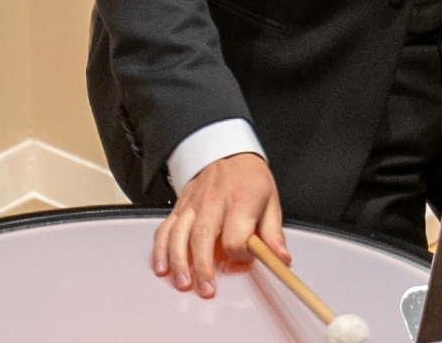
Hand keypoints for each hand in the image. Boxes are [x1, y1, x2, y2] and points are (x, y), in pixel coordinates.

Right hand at [152, 152, 285, 298]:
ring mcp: (193, 204)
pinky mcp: (179, 206)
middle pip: (202, 237)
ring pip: (179, 234)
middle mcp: (213, 201)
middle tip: (206, 290)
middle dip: (202, 267)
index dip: (240, 254)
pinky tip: (162, 268)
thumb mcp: (271, 201)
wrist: (228, 152)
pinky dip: (160, 250)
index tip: (245, 259)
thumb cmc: (251, 179)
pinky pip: (165, 229)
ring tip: (184, 284)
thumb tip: (281, 259)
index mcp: (241, 200)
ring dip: (179, 262)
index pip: (236, 236)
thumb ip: (273, 233)